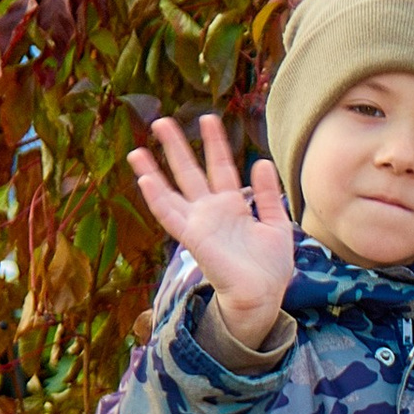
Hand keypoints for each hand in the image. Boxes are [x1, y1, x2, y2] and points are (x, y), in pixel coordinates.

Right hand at [129, 114, 297, 356]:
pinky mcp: (193, 238)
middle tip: (161, 121)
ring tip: (137, 149)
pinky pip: (170, 215)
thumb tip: (261, 161)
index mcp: (233, 206)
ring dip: (154, 170)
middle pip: (190, 172)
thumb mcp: (276, 224)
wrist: (264, 295)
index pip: (221, 166)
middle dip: (176, 147)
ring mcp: (199, 223)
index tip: (208, 118)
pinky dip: (157, 198)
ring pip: (172, 191)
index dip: (214, 142)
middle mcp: (211, 211)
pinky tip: (145, 179)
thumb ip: (269, 194)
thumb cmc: (270, 267)